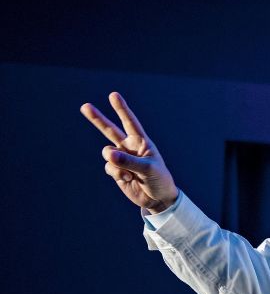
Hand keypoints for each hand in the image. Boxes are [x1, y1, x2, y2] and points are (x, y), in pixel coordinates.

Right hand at [81, 92, 178, 212]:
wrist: (157, 198)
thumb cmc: (159, 179)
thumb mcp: (148, 169)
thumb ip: (129, 160)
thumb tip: (108, 153)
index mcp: (141, 141)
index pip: (130, 122)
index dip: (121, 109)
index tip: (113, 95)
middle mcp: (129, 147)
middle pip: (110, 130)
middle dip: (97, 119)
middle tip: (85, 106)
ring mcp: (121, 158)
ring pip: (107, 153)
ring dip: (117, 164)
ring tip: (131, 174)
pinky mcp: (116, 170)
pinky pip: (109, 167)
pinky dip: (117, 174)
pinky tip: (129, 180)